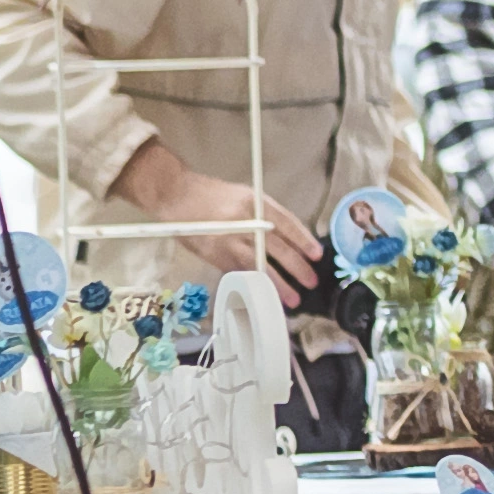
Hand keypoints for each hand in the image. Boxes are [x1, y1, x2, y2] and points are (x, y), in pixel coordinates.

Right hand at [115, 141, 321, 292]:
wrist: (176, 197)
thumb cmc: (213, 196)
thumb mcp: (245, 196)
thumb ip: (265, 215)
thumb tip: (289, 239)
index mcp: (254, 203)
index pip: (286, 224)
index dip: (303, 241)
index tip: (316, 255)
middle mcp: (244, 221)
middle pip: (277, 248)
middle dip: (297, 267)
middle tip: (311, 281)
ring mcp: (228, 240)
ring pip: (259, 266)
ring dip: (278, 284)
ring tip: (292, 298)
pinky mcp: (215, 255)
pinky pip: (240, 272)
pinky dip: (254, 283)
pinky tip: (264, 293)